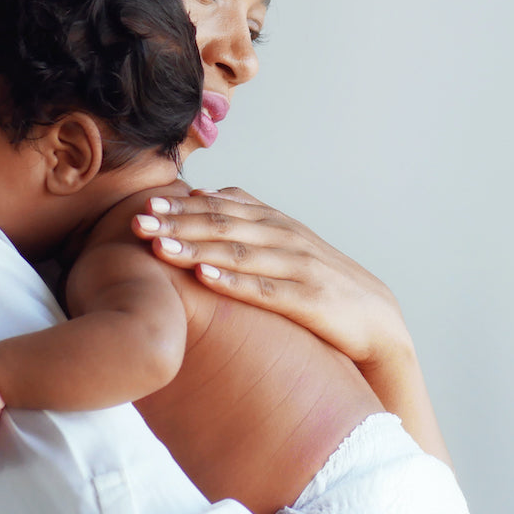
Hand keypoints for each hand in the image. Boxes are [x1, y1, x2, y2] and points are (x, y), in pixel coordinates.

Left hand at [132, 187, 411, 368]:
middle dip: (178, 222)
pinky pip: (265, 290)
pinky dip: (233, 281)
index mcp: (275, 223)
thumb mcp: (285, 245)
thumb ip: (247, 219)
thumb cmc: (319, 284)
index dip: (182, 205)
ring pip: (240, 252)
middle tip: (137, 221)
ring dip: (197, 247)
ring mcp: (298, 267)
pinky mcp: (309, 300)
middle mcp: (285, 237)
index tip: (144, 203)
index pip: (222, 207)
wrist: (376, 319)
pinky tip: (205, 277)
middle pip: (224, 224)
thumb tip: (201, 194)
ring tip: (159, 247)